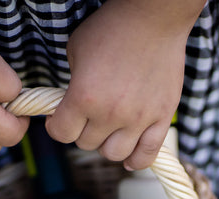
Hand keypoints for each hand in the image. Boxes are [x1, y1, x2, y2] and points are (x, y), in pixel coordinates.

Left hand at [45, 0, 201, 169]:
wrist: (153, 17)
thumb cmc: (112, 28)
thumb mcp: (76, 51)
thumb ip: (72, 83)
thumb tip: (70, 104)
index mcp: (84, 96)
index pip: (61, 133)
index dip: (56, 126)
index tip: (59, 119)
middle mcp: (111, 113)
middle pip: (86, 144)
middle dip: (82, 131)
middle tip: (88, 116)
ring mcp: (139, 118)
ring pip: (114, 154)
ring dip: (106, 144)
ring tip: (108, 130)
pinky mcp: (162, 117)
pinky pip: (148, 154)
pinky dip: (137, 160)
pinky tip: (130, 156)